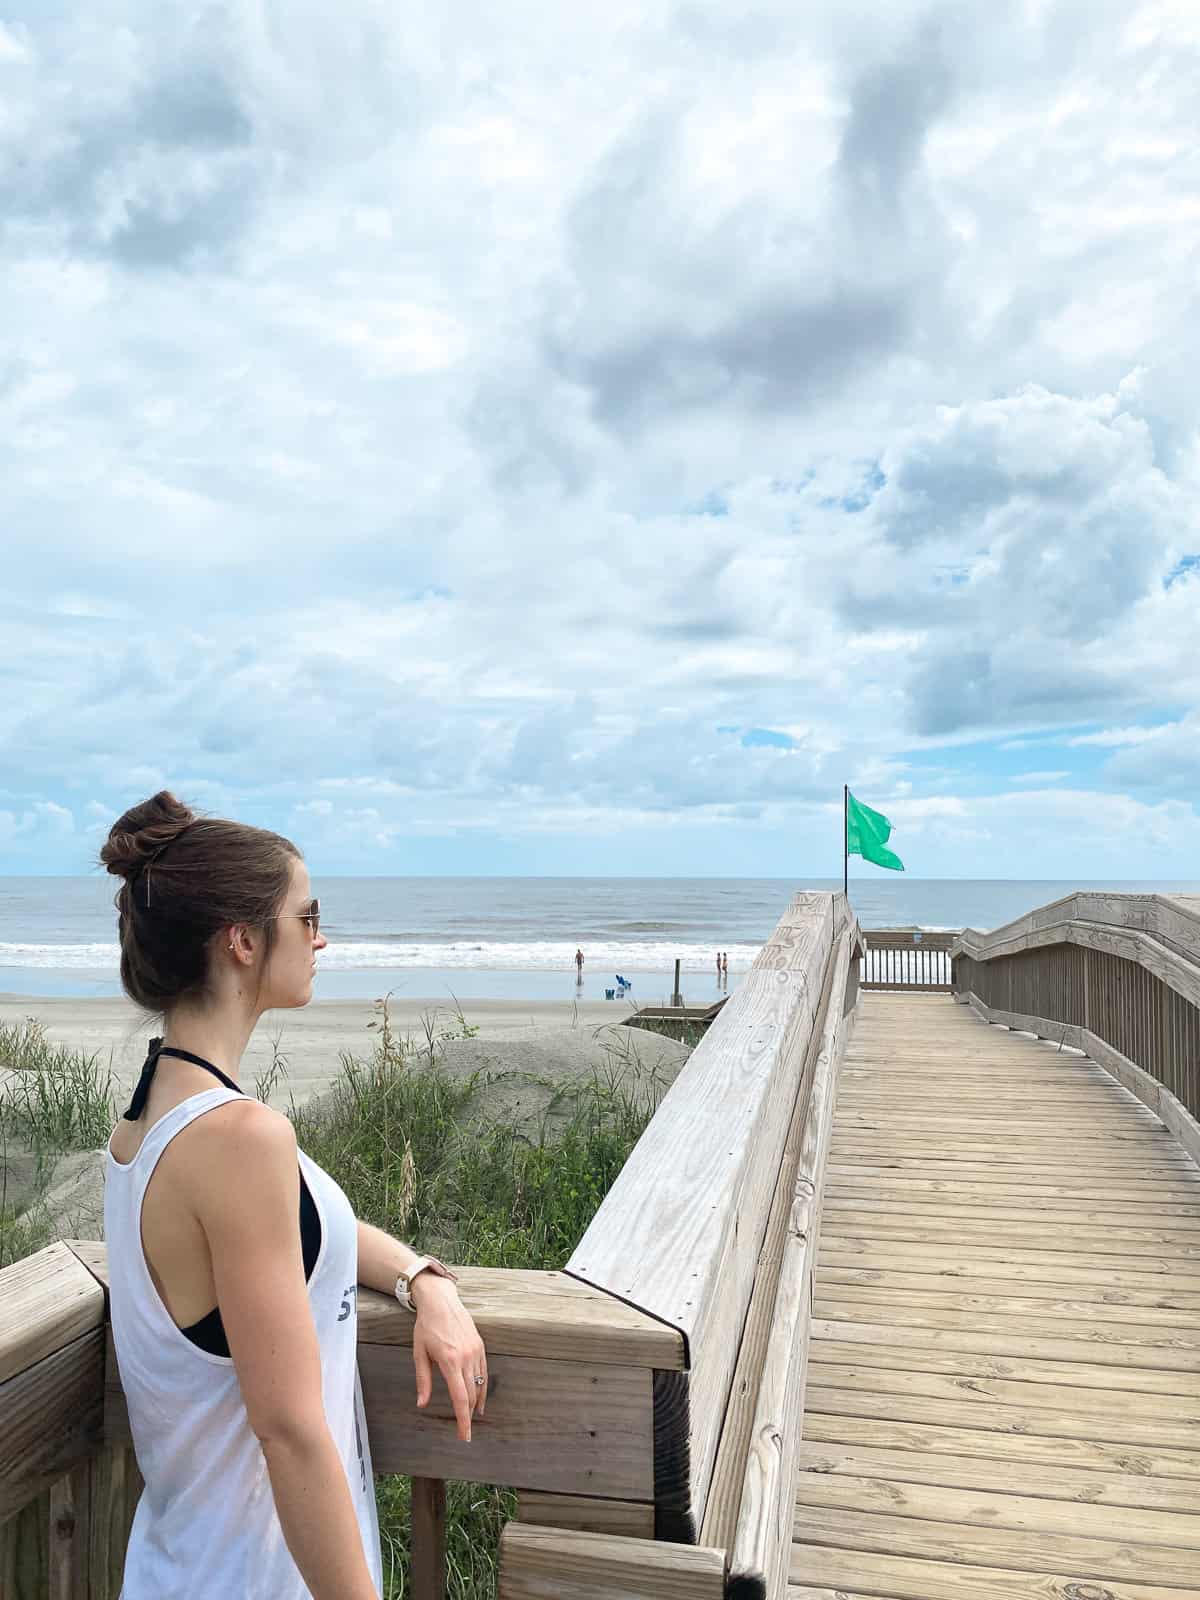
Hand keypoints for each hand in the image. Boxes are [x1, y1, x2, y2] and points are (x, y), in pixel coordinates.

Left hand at [410, 1276, 487, 1442]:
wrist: (441, 1300)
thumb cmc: (426, 1326)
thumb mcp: (419, 1353)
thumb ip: (423, 1380)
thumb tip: (422, 1404)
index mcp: (450, 1361)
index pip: (460, 1398)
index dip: (463, 1420)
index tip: (464, 1436)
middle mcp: (466, 1357)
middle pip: (472, 1395)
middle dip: (469, 1416)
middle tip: (464, 1432)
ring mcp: (476, 1351)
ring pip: (480, 1385)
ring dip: (476, 1404)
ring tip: (471, 1418)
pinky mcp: (480, 1346)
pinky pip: (484, 1372)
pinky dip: (482, 1388)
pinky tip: (479, 1398)